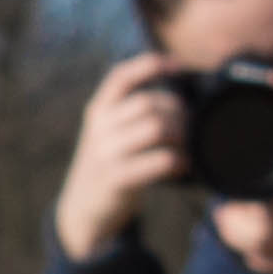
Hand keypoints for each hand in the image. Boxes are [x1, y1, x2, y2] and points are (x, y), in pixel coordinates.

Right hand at [51, 53, 189, 260]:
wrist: (83, 209)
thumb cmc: (109, 165)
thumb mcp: (107, 134)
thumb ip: (130, 115)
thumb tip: (180, 100)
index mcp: (97, 110)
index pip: (121, 77)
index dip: (150, 65)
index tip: (178, 64)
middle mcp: (99, 127)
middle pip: (148, 103)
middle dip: (176, 111)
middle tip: (189, 125)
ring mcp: (106, 153)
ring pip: (156, 128)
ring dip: (180, 135)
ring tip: (187, 146)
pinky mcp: (117, 178)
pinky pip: (160, 160)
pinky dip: (179, 160)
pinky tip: (183, 165)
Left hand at [202, 85, 272, 273]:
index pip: (235, 218)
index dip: (228, 204)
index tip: (228, 189)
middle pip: (238, 238)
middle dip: (231, 220)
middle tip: (232, 200)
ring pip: (254, 255)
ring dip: (244, 238)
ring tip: (244, 215)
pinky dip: (262, 255)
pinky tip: (259, 240)